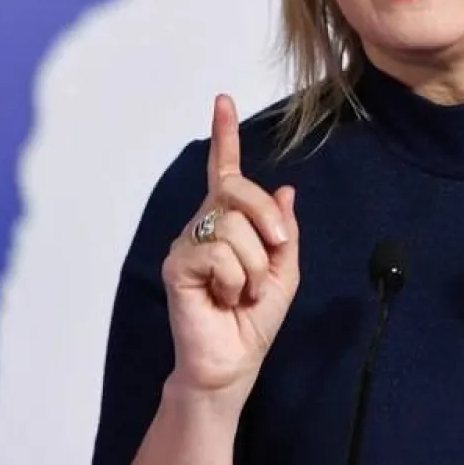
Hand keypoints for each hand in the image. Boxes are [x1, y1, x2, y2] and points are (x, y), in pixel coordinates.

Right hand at [160, 94, 300, 401]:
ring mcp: (188, 244)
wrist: (233, 364)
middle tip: (274, 251)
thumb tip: (285, 189)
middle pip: (236, 191)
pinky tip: (224, 298)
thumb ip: (283, 231)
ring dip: (253, 267)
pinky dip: (234, 280)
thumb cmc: (253, 321)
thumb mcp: (284, 272)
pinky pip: (219, 254)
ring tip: (240, 292)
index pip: (225, 173)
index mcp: (230, 224)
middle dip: (266, 219)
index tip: (223, 100)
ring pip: (233, 227)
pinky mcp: (178, 266)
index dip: (225, 136)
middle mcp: (203, 226)